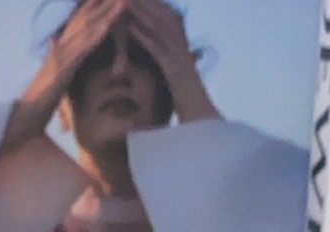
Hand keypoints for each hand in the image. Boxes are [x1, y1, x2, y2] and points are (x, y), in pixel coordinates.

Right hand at [6, 0, 126, 147]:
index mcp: (59, 48)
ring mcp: (60, 56)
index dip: (92, 5)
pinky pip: (81, 50)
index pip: (78, 21)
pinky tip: (107, 25)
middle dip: (103, 3)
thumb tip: (54, 43)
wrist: (24, 117)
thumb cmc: (39, 100)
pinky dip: (95, 36)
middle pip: (84, 18)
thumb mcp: (53, 76)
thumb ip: (58, 59)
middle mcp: (60, 46)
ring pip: (86, 30)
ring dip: (105, 13)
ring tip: (123, 1)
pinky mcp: (61, 69)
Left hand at [128, 0, 219, 121]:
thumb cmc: (189, 107)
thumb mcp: (178, 82)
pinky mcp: (174, 71)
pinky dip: (144, 36)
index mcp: (182, 50)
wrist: (202, 122)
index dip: (155, 7)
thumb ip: (171, 68)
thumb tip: (163, 61)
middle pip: (163, 18)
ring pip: (160, 29)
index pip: (168, 21)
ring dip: (143, 12)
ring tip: (127, 1)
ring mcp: (179, 59)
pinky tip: (130, 27)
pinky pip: (157, 49)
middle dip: (148, 3)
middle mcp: (181, 49)